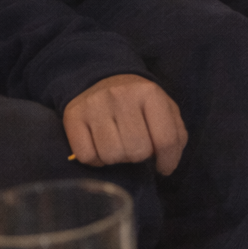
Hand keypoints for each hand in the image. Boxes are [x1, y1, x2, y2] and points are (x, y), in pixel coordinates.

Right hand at [63, 74, 187, 174]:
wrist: (103, 80)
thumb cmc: (139, 103)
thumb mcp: (165, 109)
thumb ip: (175, 134)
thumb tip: (167, 165)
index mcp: (150, 93)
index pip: (166, 139)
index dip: (168, 161)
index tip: (164, 168)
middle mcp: (121, 96)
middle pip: (138, 151)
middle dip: (140, 156)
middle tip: (136, 148)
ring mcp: (95, 105)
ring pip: (112, 156)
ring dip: (117, 159)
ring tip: (119, 145)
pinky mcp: (72, 116)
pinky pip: (86, 156)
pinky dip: (95, 160)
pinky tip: (100, 147)